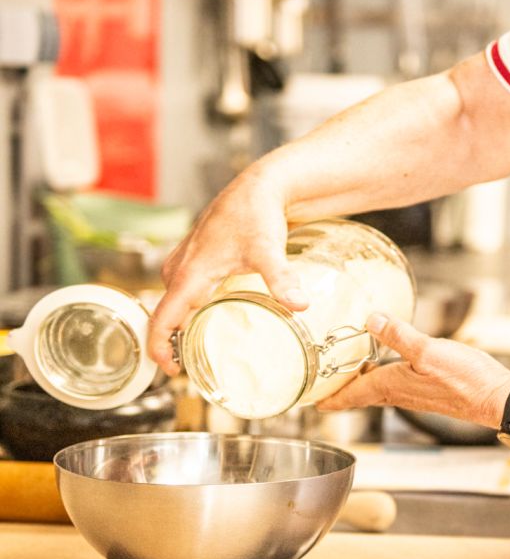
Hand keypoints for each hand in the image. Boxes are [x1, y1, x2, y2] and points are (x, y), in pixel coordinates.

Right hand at [147, 165, 307, 373]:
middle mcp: (180, 268)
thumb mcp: (269, 250)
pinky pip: (184, 290)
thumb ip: (281, 279)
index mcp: (189, 274)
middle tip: (198, 368)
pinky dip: (191, 307)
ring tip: (204, 349)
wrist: (260, 186)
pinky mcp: (196, 257)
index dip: (160, 350)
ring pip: (175, 302)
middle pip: (166, 315)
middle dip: (174, 343)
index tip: (172, 372)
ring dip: (183, 325)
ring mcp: (185, 261)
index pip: (161, 320)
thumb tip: (300, 306)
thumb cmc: (258, 214)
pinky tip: (213, 318)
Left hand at [318, 314, 509, 427]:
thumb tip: (371, 319)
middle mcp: (399, 392)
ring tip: (348, 369)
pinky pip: (395, 383)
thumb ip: (398, 336)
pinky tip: (388, 362)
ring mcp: (414, 391)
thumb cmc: (464, 379)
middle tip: (322, 382)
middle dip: (340, 388)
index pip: (352, 394)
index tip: (311, 401)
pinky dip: (382, 374)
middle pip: (361, 392)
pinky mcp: (429, 388)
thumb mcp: (428, 350)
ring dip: (361, 381)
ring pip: (378, 388)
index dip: (330, 397)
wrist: (495, 396)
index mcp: (392, 385)